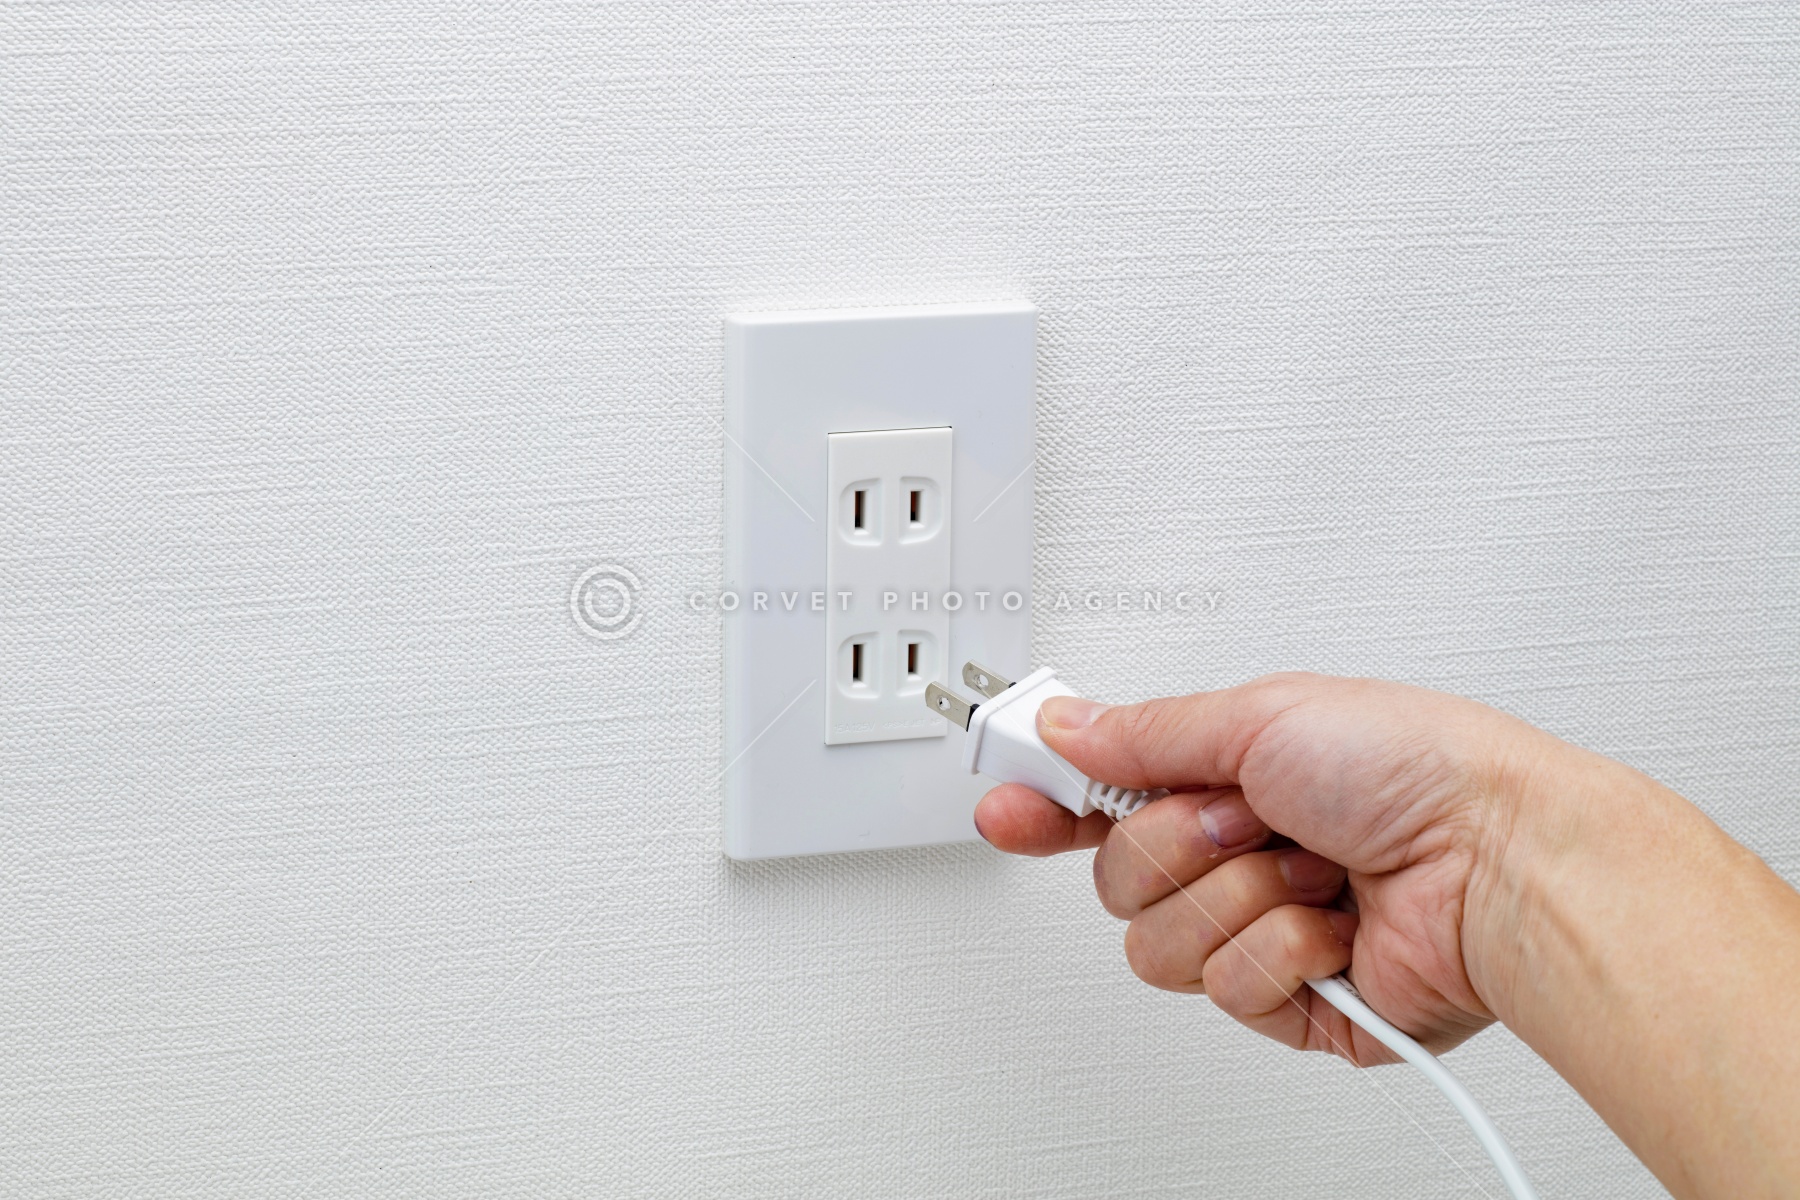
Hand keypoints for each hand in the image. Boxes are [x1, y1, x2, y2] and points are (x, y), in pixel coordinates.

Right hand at [973, 672, 1569, 1063]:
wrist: (1501, 863)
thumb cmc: (1420, 768)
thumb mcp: (1262, 713)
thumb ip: (1143, 731)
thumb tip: (1066, 726)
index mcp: (1227, 776)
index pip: (1102, 799)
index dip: (1045, 803)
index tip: (1006, 799)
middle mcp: (1238, 852)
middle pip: (1116, 876)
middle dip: (1176, 842)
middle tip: (1243, 815)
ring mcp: (1262, 926)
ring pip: (1158, 942)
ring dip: (1236, 895)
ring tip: (1306, 868)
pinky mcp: (1291, 999)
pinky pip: (1227, 990)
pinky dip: (1283, 948)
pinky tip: (1333, 923)